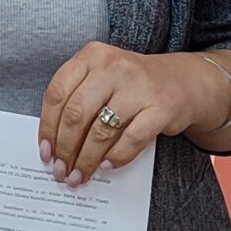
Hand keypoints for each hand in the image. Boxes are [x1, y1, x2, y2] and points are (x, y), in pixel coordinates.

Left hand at [39, 42, 225, 186]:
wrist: (185, 81)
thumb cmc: (133, 84)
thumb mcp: (102, 77)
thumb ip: (77, 99)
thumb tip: (53, 144)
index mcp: (92, 55)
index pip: (57, 93)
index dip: (47, 127)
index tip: (45, 151)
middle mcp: (113, 66)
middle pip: (76, 114)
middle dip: (65, 149)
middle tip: (61, 170)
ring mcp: (138, 86)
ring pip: (100, 130)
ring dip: (86, 159)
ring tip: (79, 175)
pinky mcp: (161, 107)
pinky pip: (131, 139)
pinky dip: (116, 157)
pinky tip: (105, 166)